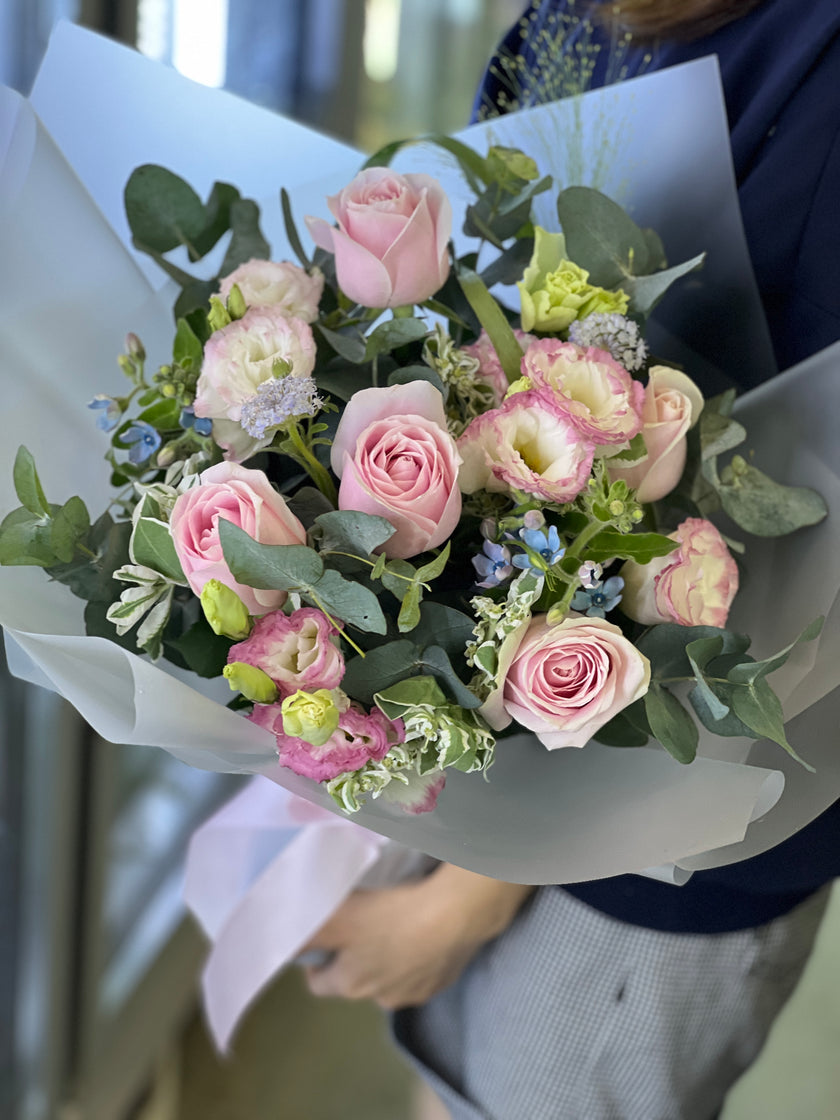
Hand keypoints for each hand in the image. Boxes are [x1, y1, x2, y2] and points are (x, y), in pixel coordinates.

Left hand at [300, 863, 533, 1009]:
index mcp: (351, 985)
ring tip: (397, 921)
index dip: (317, 961)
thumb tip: (276, 937)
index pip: (319, 985)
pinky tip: (425, 928)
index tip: (323, 939)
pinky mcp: (445, 981)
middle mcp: (381, 999)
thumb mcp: (338, 915)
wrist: (455, 914)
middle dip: (354, 958)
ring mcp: (417, 993)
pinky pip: (424, 969)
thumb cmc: (390, 915)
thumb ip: (306, 929)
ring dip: (390, 957)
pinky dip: (420, 954)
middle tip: (361, 922)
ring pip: (392, 977)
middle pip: (357, 980)